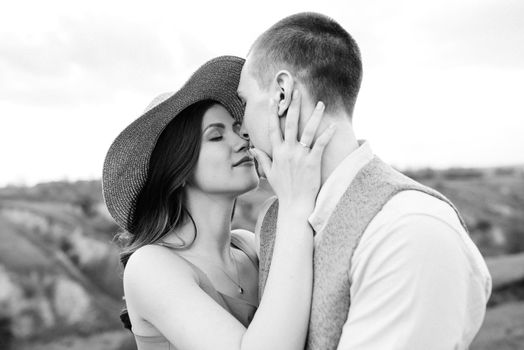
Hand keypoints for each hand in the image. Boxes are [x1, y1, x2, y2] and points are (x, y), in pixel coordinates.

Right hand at [251, 90, 335, 210]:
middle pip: (289, 123)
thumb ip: (262, 159)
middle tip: (296, 90)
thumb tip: (253, 149)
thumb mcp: (270, 173)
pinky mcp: (313, 162)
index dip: (272, 112)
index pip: (273, 128)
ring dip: (314, 116)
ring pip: (307, 131)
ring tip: (320, 103)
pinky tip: (333, 125)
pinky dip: (327, 135)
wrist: (295, 205)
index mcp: (277, 152)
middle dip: (293, 105)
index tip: (273, 98)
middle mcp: (288, 151)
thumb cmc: (283, 190)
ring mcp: (300, 156)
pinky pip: (321, 144)